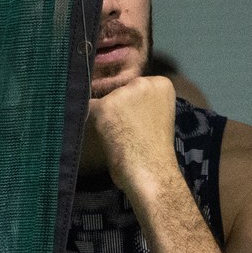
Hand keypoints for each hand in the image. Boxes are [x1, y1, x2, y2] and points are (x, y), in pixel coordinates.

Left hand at [83, 73, 178, 190]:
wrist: (152, 171)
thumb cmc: (157, 151)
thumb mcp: (158, 116)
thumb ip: (144, 104)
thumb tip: (122, 101)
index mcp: (162, 84)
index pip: (138, 85)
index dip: (134, 104)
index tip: (139, 120)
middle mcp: (142, 82)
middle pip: (120, 89)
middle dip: (120, 106)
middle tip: (128, 129)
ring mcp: (122, 93)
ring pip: (105, 100)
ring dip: (107, 116)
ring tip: (118, 136)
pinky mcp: (104, 106)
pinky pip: (90, 109)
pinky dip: (93, 122)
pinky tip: (105, 136)